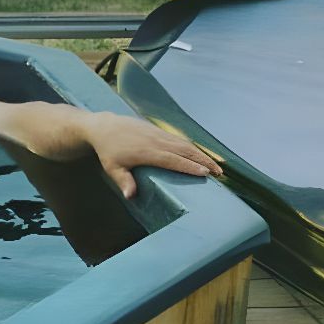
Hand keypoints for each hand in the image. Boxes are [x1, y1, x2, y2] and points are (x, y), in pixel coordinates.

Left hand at [85, 111, 221, 198]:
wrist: (104, 127)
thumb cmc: (108, 150)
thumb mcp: (112, 167)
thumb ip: (123, 180)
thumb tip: (130, 196)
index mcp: (146, 152)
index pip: (172, 160)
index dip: (189, 167)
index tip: (205, 173)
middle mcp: (156, 141)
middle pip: (185, 151)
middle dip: (204, 161)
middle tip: (219, 173)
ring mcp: (159, 134)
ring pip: (185, 144)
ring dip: (202, 154)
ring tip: (216, 166)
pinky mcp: (159, 131)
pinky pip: (179, 139)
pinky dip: (193, 147)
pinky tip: (201, 155)